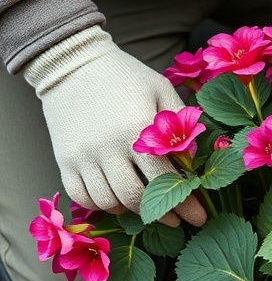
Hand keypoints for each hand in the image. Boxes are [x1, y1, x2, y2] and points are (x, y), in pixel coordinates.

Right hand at [24, 26, 206, 226]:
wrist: (73, 62)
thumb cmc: (125, 76)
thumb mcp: (160, 89)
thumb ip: (180, 122)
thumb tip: (198, 157)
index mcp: (136, 128)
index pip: (164, 178)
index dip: (185, 203)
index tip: (198, 218)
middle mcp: (108, 146)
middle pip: (134, 197)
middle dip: (159, 214)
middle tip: (174, 218)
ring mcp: (83, 156)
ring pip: (107, 202)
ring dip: (129, 209)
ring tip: (143, 203)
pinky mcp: (64, 160)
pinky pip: (82, 197)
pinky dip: (100, 205)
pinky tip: (114, 198)